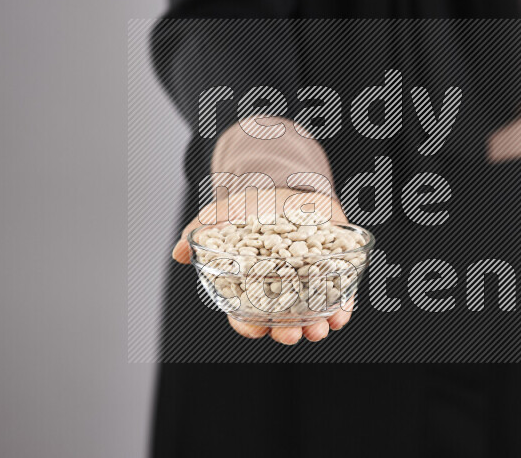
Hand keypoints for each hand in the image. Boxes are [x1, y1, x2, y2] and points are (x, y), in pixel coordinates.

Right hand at [171, 188, 353, 344]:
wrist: (289, 185)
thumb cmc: (253, 206)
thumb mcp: (227, 215)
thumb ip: (205, 233)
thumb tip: (178, 251)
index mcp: (252, 284)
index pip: (247, 314)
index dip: (249, 325)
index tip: (254, 330)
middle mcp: (281, 289)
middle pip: (281, 320)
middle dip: (286, 331)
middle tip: (290, 335)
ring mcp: (308, 282)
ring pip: (312, 313)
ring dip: (316, 325)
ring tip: (319, 329)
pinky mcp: (333, 269)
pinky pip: (340, 295)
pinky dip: (342, 307)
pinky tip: (342, 314)